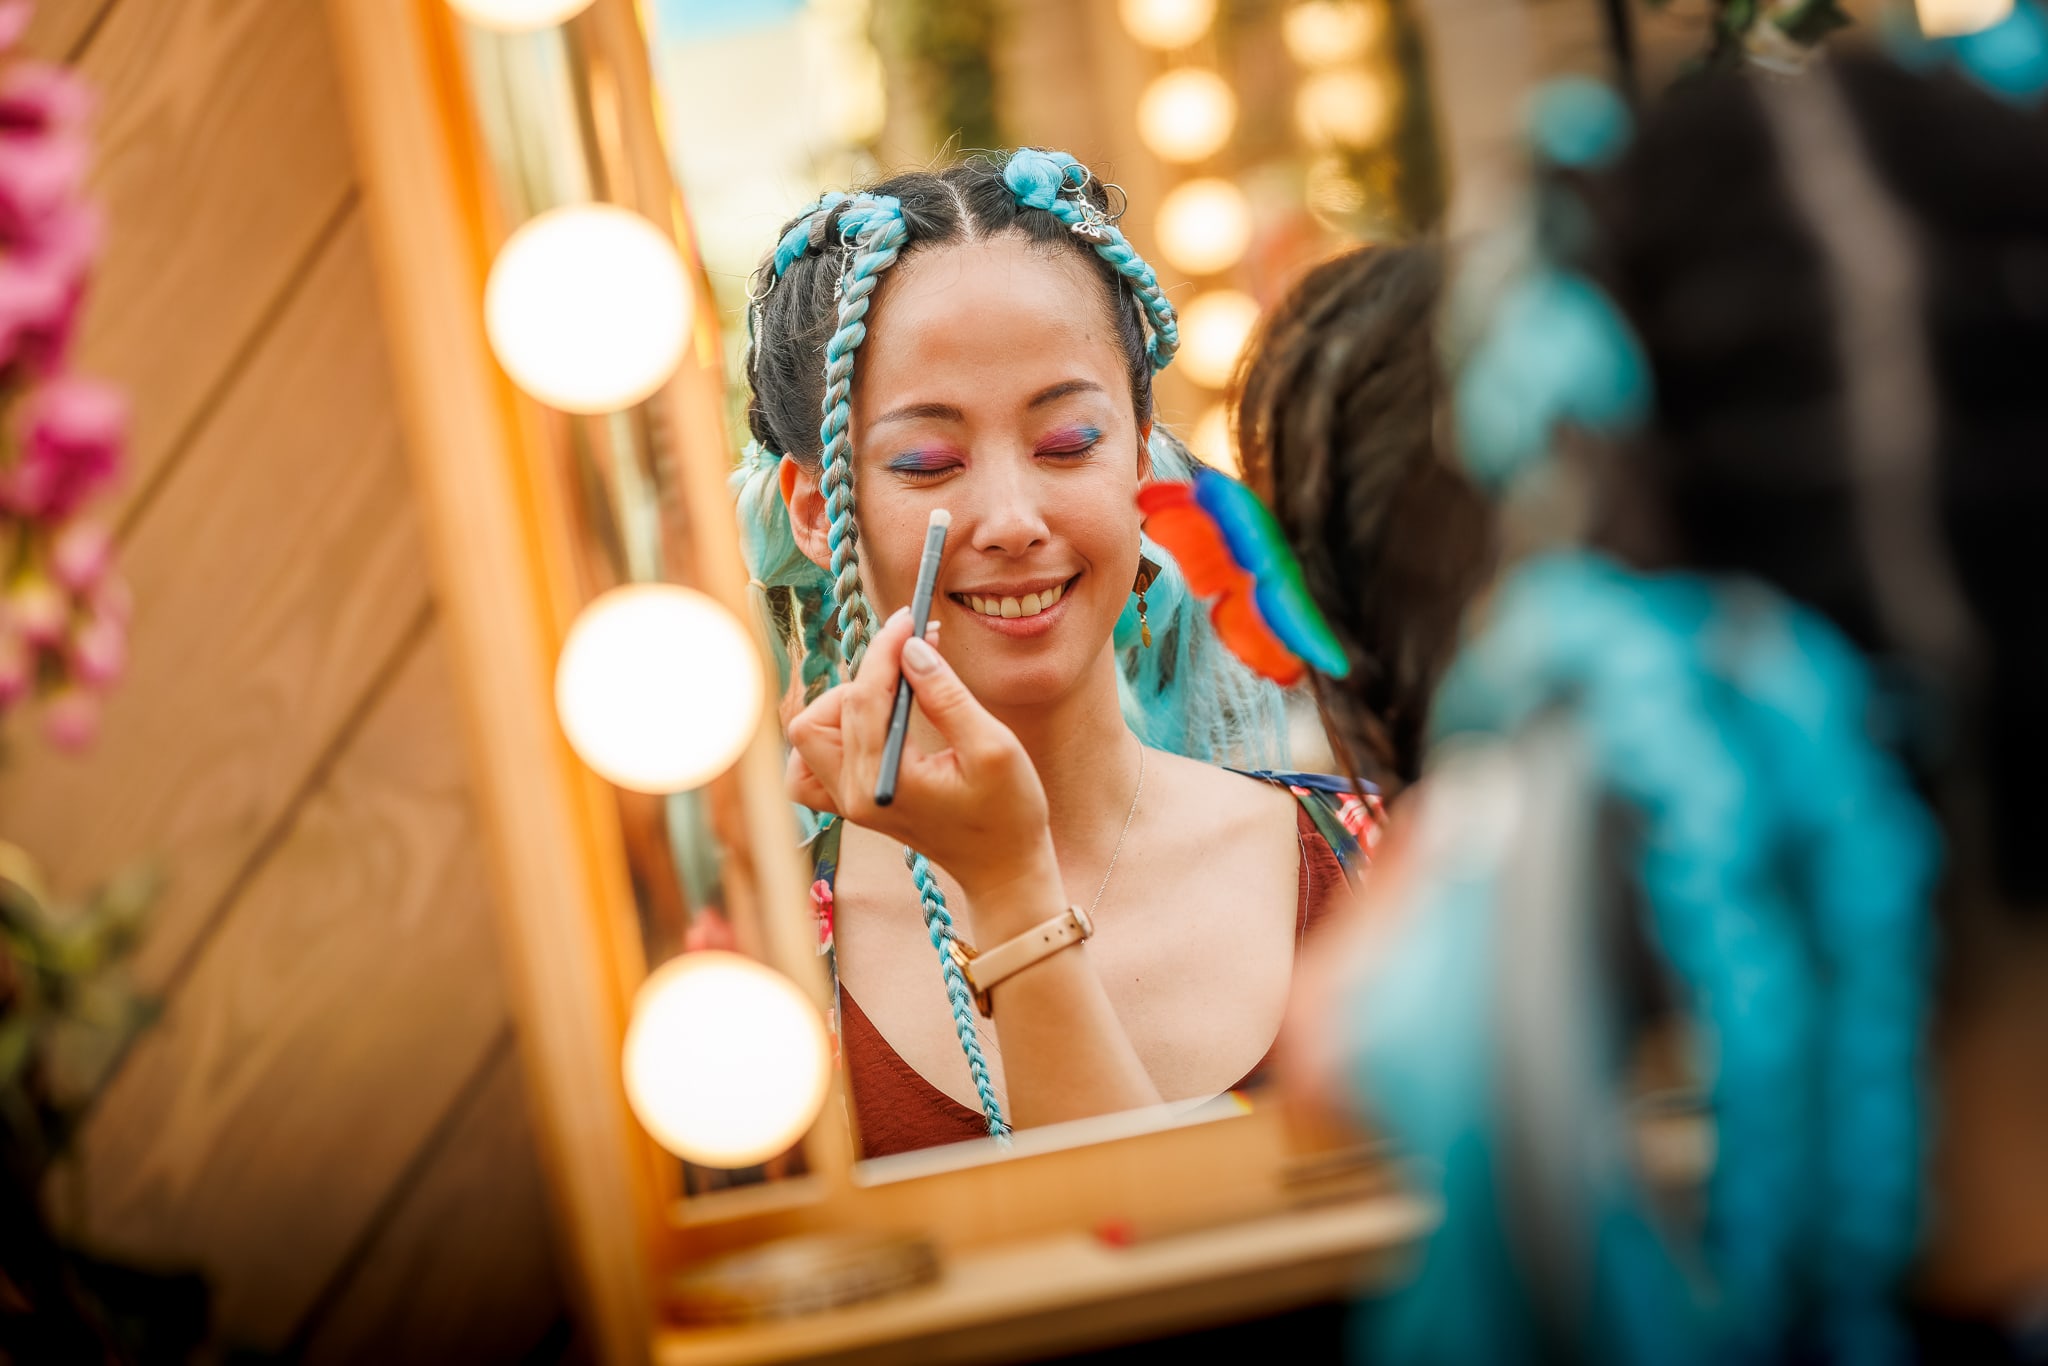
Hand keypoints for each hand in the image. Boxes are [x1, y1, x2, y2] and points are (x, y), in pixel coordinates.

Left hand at [785, 607, 1058, 900]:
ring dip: (844, 703)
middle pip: (822, 714)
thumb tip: (911, 649)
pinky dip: (828, 737)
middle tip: (913, 657)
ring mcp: (847, 802)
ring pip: (809, 735)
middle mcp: (853, 795)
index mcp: (884, 783)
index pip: (863, 698)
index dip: (885, 649)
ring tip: (894, 693)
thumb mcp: (992, 748)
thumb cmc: (1008, 812)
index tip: (910, 618)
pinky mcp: (851, 803)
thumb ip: (946, 696)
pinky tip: (867, 726)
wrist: (1004, 868)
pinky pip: (808, 766)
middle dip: (865, 675)